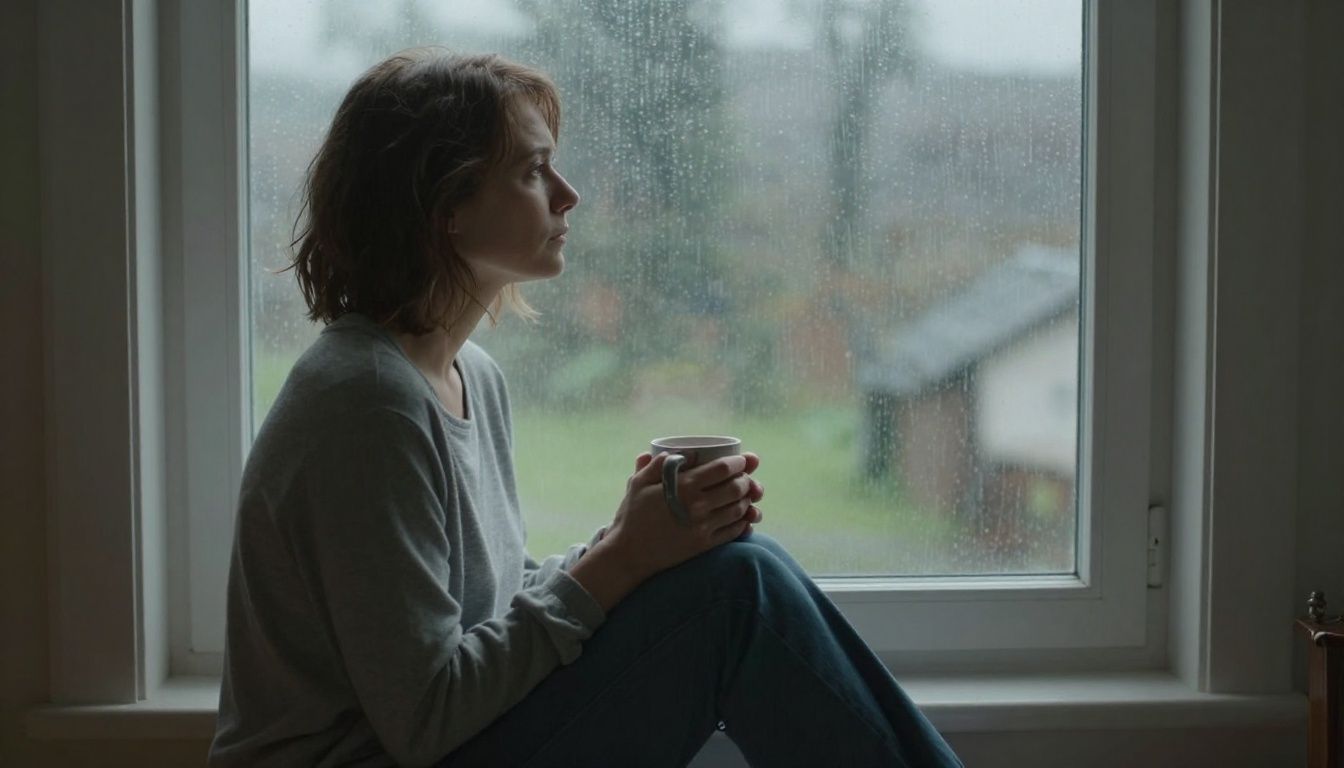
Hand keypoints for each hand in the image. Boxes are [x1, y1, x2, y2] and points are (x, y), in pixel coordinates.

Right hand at [598, 451, 763, 582]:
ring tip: (744, 495)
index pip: (723, 469)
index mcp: (683, 487)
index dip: (739, 462)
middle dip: (746, 480)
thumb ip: (659, 464)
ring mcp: (703, 527)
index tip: (743, 460)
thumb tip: (684, 452)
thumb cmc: (632, 515)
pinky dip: (744, 522)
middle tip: (745, 477)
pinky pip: (734, 531)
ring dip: (746, 500)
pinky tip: (743, 517)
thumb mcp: (638, 483)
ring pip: (738, 509)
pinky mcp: (704, 545)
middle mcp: (698, 506)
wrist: (629, 554)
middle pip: (736, 488)